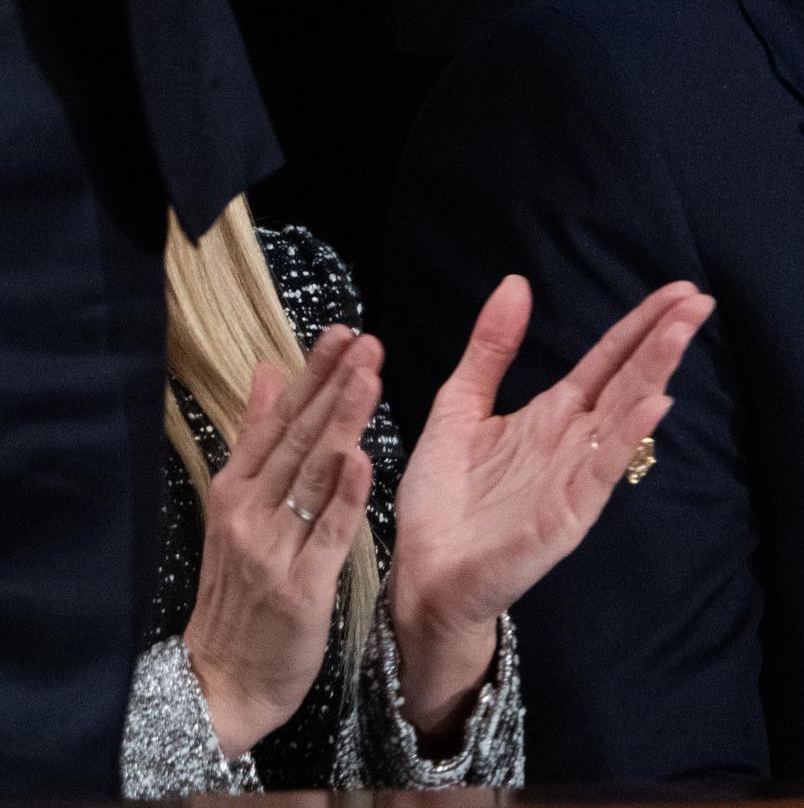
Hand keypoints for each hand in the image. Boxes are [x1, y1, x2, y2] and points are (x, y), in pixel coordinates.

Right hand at [183, 327, 382, 757]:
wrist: (222, 682)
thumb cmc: (240, 593)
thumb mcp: (238, 513)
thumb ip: (256, 443)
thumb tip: (267, 373)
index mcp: (235, 491)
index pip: (277, 422)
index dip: (311, 376)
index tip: (341, 332)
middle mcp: (249, 513)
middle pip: (296, 440)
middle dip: (332, 386)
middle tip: (364, 340)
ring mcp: (272, 549)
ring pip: (311, 477)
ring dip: (341, 424)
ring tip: (369, 377)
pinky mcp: (299, 587)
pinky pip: (326, 535)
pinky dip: (343, 498)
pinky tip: (362, 460)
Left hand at [387, 276, 713, 738]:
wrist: (423, 575)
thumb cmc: (444, 499)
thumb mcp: (458, 406)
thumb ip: (491, 349)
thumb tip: (517, 282)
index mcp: (554, 414)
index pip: (608, 360)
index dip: (641, 324)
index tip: (679, 289)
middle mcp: (575, 441)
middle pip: (628, 380)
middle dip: (663, 340)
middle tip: (700, 300)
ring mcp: (576, 477)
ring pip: (624, 416)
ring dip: (655, 373)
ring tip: (682, 332)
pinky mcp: (566, 515)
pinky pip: (602, 470)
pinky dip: (628, 437)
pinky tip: (652, 406)